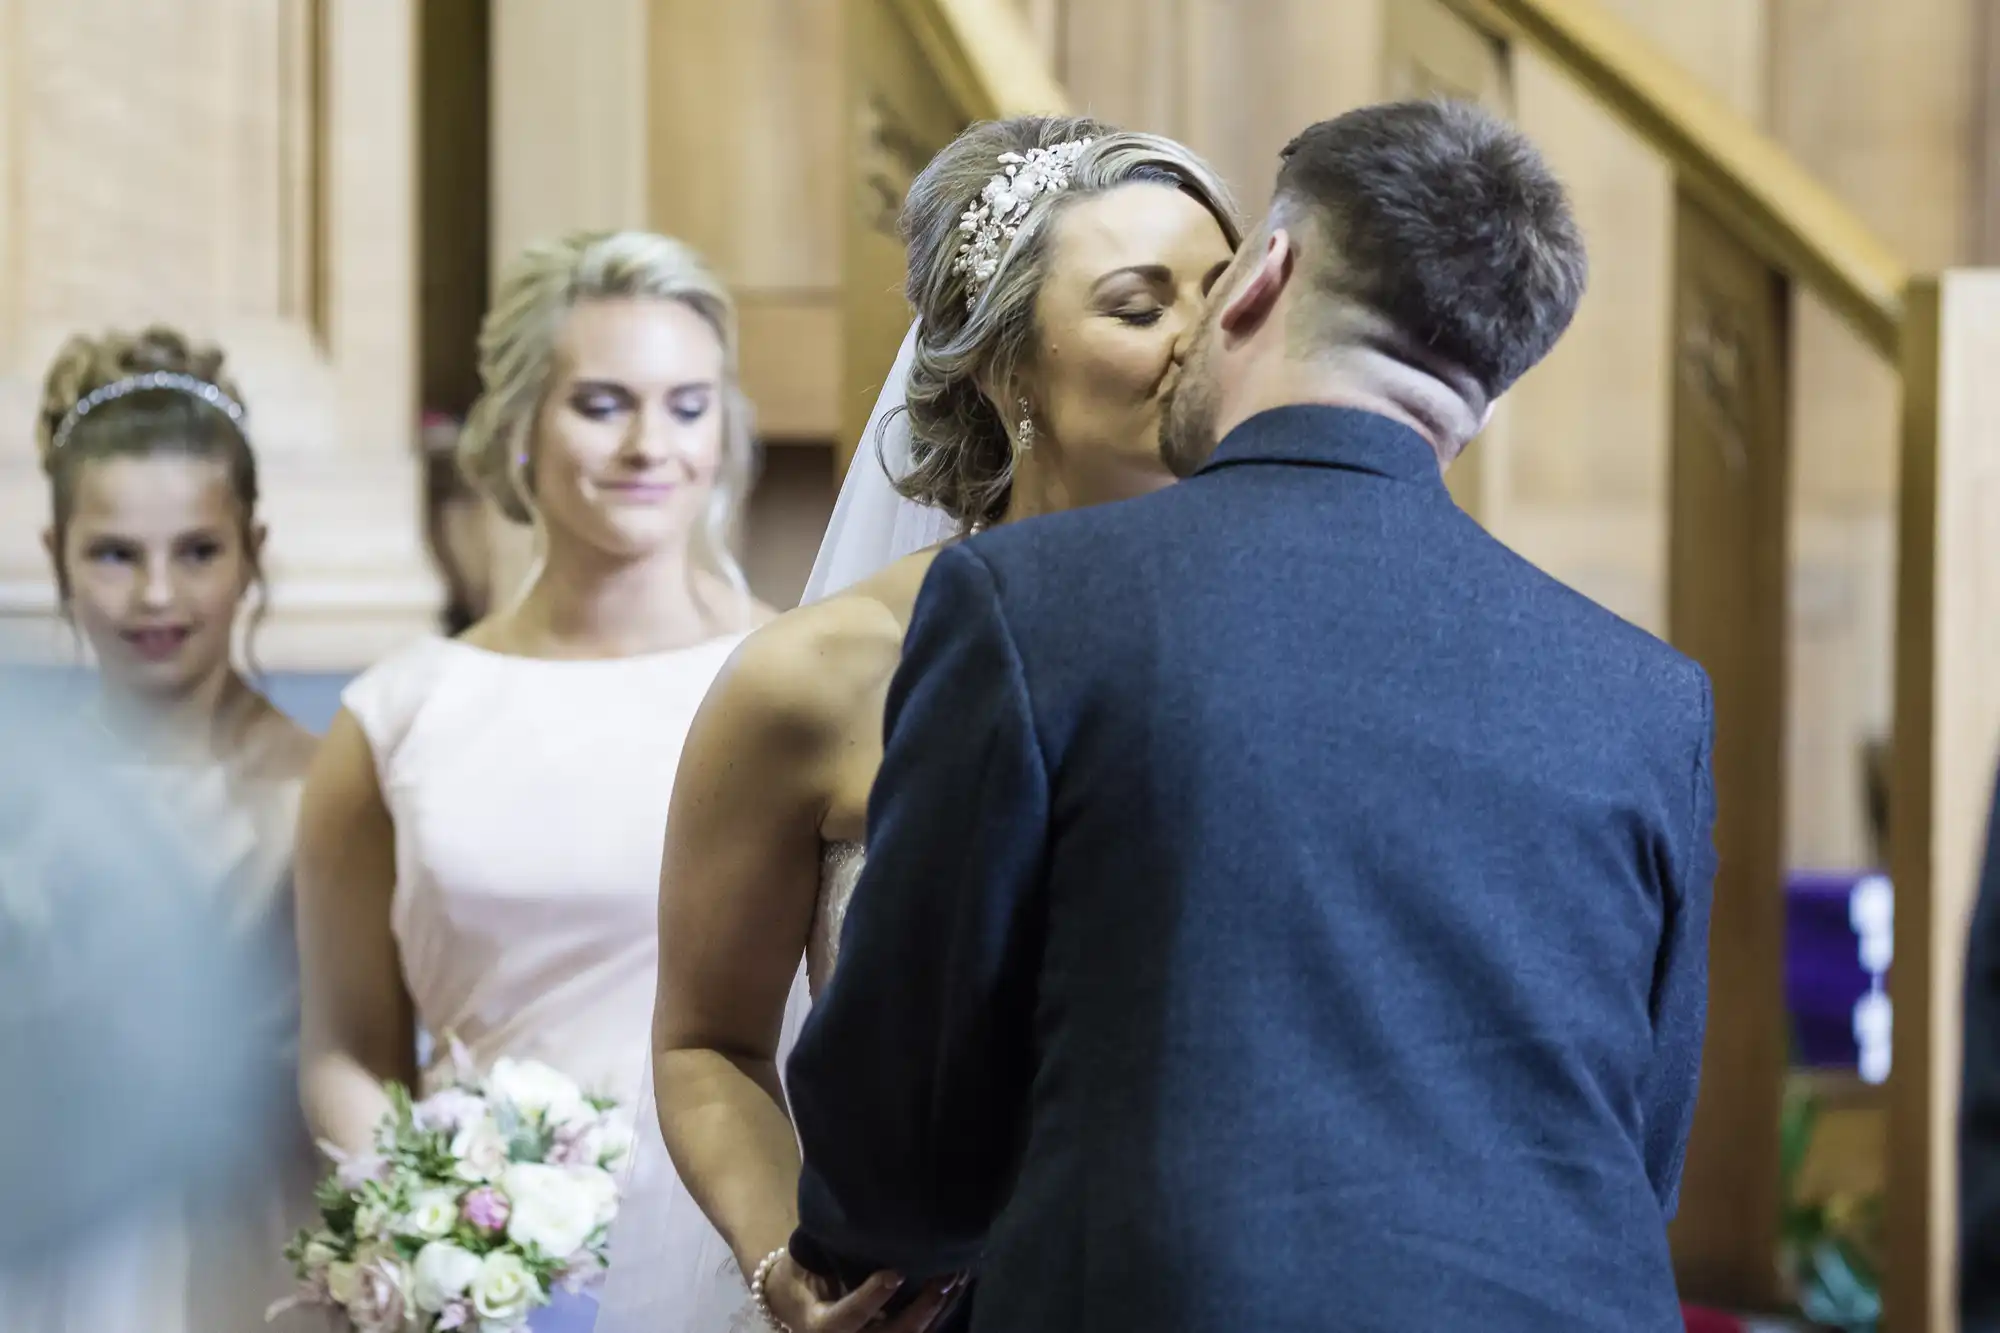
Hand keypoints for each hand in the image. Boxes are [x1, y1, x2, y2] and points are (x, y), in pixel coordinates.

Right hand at [763, 1254, 961, 1332]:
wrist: (799, 1307)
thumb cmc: (800, 1278)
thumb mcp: (802, 1266)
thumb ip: (826, 1252)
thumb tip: (851, 1220)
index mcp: (822, 1327)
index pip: (849, 1317)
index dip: (873, 1297)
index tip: (896, 1273)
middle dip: (922, 1308)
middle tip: (945, 1278)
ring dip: (938, 1308)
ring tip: (959, 1276)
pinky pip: (917, 1330)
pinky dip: (938, 1309)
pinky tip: (956, 1286)